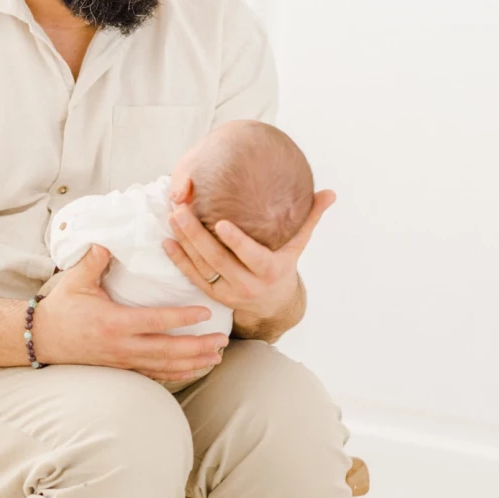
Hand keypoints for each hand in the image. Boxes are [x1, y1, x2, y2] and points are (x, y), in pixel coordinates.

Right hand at [32, 245, 227, 385]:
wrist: (43, 338)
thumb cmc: (62, 307)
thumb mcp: (75, 281)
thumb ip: (94, 260)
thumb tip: (107, 240)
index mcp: (115, 322)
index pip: (156, 321)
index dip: (182, 318)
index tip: (205, 313)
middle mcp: (122, 345)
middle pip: (167, 350)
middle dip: (197, 347)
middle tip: (221, 341)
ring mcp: (123, 360)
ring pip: (164, 366)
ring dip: (192, 363)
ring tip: (216, 358)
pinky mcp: (122, 367)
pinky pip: (154, 373)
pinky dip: (176, 373)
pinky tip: (193, 370)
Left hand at [163, 187, 335, 336]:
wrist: (273, 304)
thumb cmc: (284, 265)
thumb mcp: (298, 244)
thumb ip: (311, 217)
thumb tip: (330, 193)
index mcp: (270, 270)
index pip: (251, 255)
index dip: (236, 241)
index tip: (219, 222)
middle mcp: (248, 284)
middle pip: (218, 259)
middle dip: (196, 235)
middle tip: (181, 209)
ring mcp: (228, 292)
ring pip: (202, 268)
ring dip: (184, 243)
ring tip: (172, 217)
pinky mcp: (214, 295)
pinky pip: (193, 277)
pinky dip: (179, 260)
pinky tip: (168, 241)